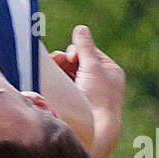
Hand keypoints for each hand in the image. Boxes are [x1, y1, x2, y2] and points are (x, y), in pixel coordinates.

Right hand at [61, 25, 123, 157]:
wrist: (95, 129)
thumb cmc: (97, 97)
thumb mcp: (92, 66)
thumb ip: (84, 47)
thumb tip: (80, 28)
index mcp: (110, 71)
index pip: (89, 52)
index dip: (76, 52)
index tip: (70, 58)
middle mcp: (101, 82)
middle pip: (77, 64)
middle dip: (63, 62)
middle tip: (52, 62)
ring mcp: (88, 94)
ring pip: (69, 76)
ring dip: (58, 72)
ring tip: (48, 72)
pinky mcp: (77, 105)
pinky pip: (64, 89)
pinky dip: (57, 84)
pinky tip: (48, 83)